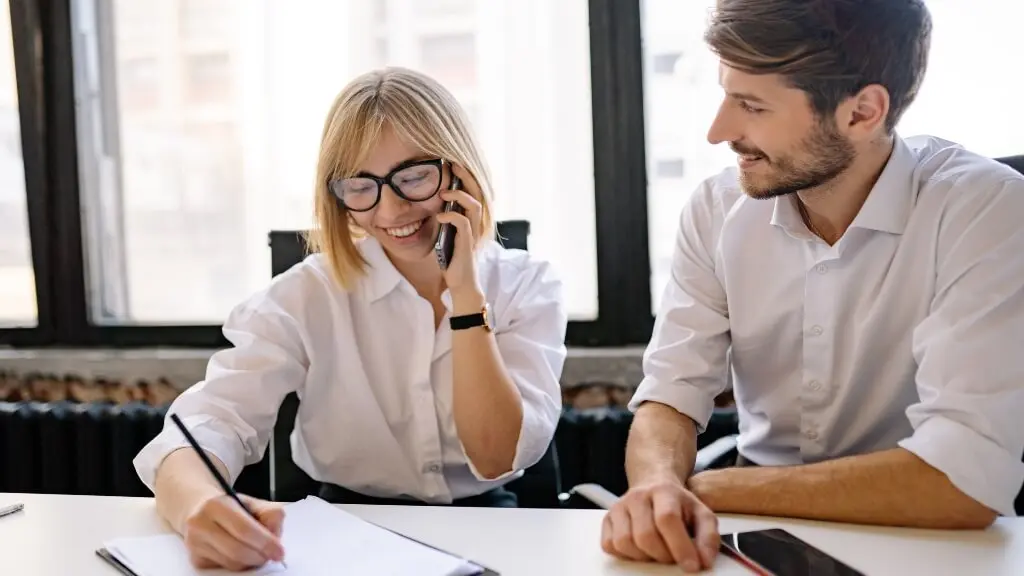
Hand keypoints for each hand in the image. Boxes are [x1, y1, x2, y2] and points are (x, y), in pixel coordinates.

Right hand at [182, 494, 285, 570]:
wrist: (199, 510)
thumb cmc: (231, 507)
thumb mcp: (252, 502)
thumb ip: (270, 514)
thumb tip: (275, 538)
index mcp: (216, 505)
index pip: (244, 529)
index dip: (265, 543)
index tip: (279, 552)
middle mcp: (200, 525)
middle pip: (237, 551)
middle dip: (259, 556)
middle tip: (271, 555)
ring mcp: (195, 544)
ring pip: (231, 564)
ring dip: (250, 562)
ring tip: (256, 552)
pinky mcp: (196, 560)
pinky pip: (224, 568)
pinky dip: (239, 564)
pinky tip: (241, 553)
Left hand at [435, 164, 483, 293]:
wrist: (461, 284)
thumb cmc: (453, 260)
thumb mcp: (447, 234)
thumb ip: (446, 220)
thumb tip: (434, 203)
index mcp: (472, 219)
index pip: (474, 192)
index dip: (466, 177)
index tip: (452, 164)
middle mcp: (476, 224)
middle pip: (478, 193)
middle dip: (465, 177)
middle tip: (452, 165)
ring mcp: (474, 233)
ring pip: (474, 205)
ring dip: (458, 195)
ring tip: (443, 193)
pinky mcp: (468, 243)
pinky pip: (463, 223)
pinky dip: (450, 216)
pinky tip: (439, 216)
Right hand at [601, 478, 719, 571]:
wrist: (654, 485)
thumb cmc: (678, 504)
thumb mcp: (701, 514)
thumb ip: (708, 537)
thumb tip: (704, 560)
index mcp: (663, 491)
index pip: (667, 518)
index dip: (680, 546)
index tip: (691, 565)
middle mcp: (637, 497)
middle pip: (645, 535)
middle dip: (663, 555)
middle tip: (673, 557)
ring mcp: (619, 507)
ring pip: (625, 542)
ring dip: (644, 556)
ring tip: (657, 552)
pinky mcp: (607, 519)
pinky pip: (610, 545)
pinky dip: (626, 554)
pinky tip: (641, 549)